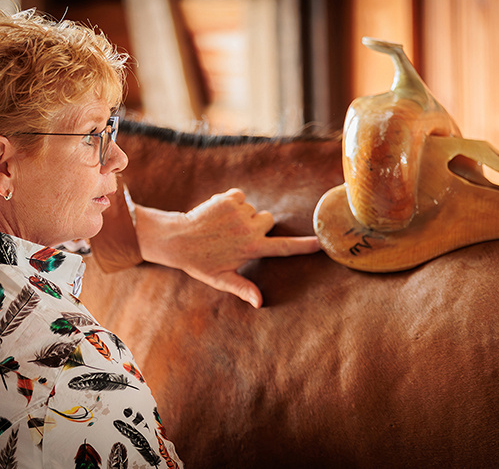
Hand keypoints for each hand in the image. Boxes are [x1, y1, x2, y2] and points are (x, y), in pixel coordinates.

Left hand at [134, 188, 321, 307]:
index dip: (303, 246)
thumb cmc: (200, 263)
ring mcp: (240, 212)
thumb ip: (243, 288)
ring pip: (254, 208)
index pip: (283, 248)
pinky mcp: (229, 198)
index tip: (320, 242)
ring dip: (244, 214)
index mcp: (251, 249)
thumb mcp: (222, 279)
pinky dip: (233, 202)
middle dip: (259, 225)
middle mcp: (249, 229)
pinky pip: (240, 196)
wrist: (178, 238)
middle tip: (238, 236)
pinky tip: (219, 213)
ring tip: (224, 227)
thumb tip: (260, 302)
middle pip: (269, 220)